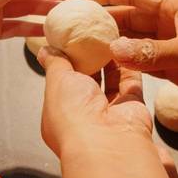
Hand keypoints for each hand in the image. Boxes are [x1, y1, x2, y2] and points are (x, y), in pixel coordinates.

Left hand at [38, 47, 152, 157]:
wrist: (107, 143)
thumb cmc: (73, 117)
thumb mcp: (56, 82)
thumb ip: (54, 64)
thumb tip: (45, 50)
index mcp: (61, 114)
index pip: (62, 84)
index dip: (66, 62)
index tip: (70, 40)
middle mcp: (85, 116)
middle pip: (88, 82)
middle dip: (90, 59)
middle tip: (91, 34)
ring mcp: (110, 113)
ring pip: (111, 82)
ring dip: (110, 60)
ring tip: (108, 36)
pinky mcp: (132, 108)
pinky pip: (131, 84)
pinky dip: (129, 66)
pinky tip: (125, 46)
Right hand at [81, 0, 177, 112]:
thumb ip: (152, 52)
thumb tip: (113, 48)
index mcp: (175, 7)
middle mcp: (169, 24)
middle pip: (129, 17)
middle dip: (103, 19)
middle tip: (74, 26)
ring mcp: (171, 47)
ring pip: (134, 41)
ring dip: (112, 43)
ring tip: (83, 47)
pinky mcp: (174, 69)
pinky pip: (143, 63)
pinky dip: (126, 64)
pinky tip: (107, 66)